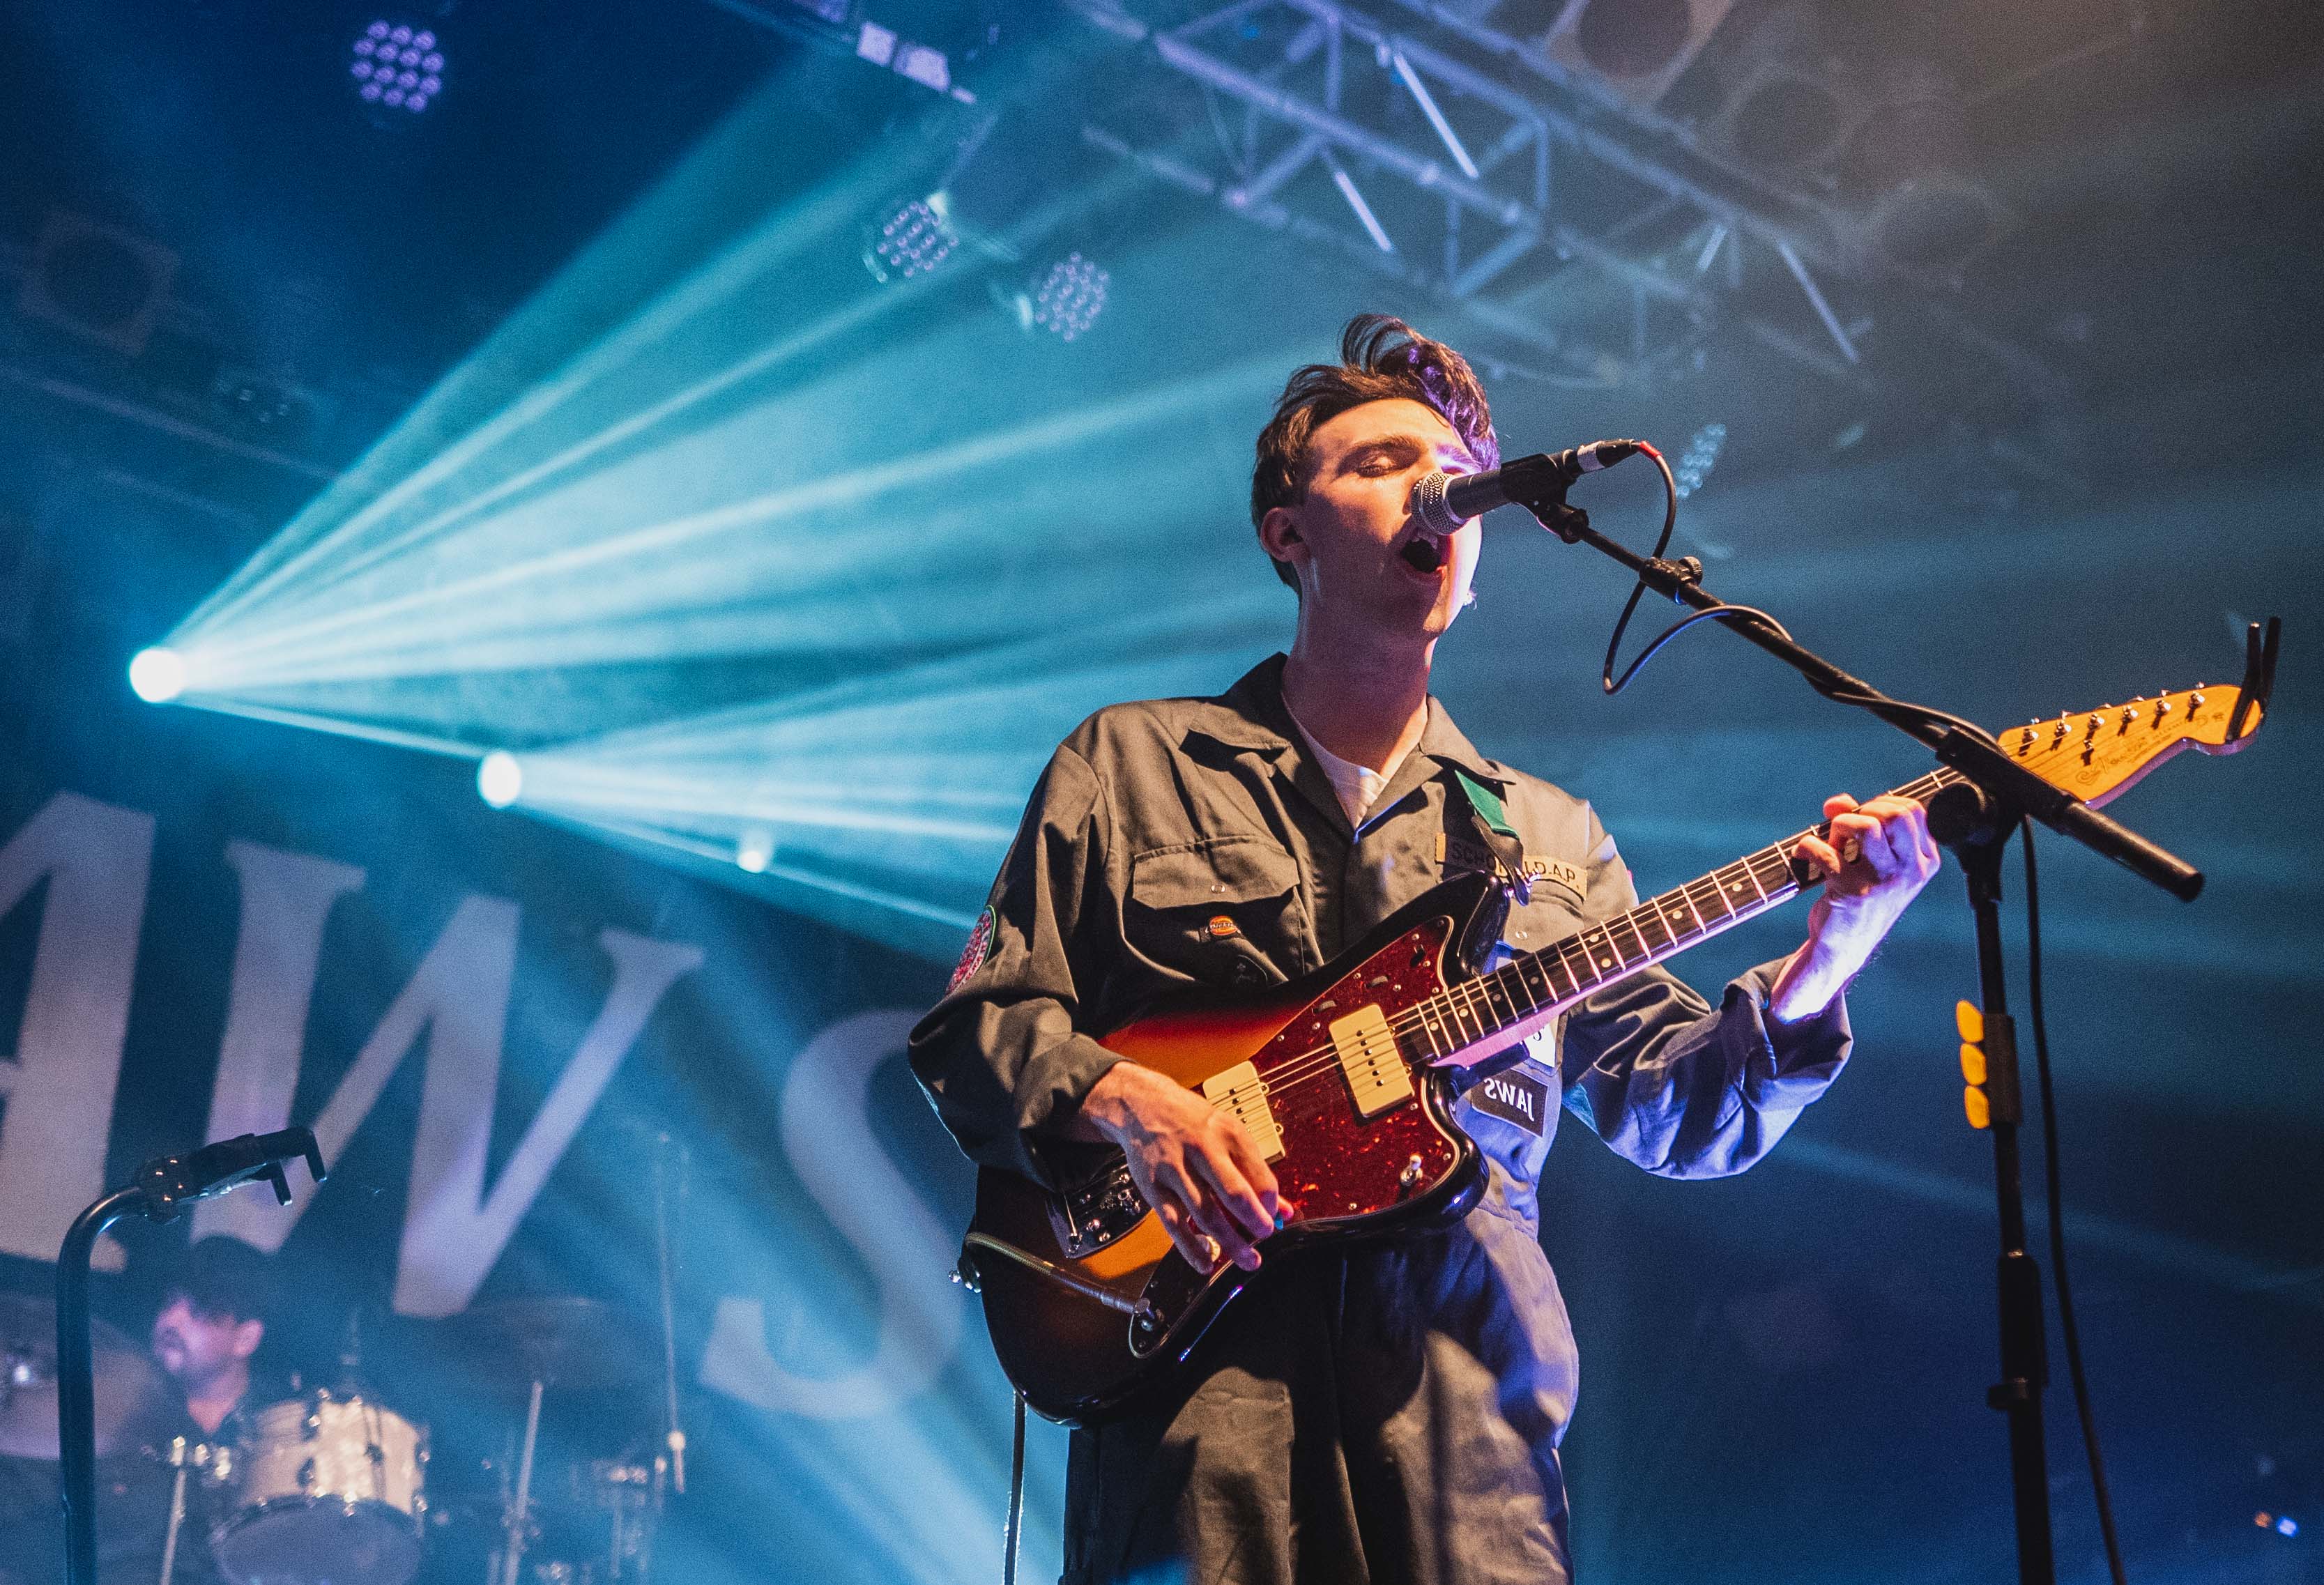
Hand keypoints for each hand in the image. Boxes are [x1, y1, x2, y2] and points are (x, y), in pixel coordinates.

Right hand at [1075, 1061, 1280, 1271]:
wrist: (1144, 1106)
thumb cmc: (1193, 1121)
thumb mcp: (1229, 1134)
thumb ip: (1255, 1172)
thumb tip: (1283, 1210)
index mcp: (1229, 1133)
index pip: (1260, 1177)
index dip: (1270, 1204)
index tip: (1273, 1217)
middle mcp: (1202, 1149)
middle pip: (1234, 1195)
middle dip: (1255, 1223)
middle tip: (1264, 1238)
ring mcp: (1175, 1169)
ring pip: (1206, 1214)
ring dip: (1230, 1243)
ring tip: (1247, 1260)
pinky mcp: (1153, 1187)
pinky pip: (1174, 1224)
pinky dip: (1191, 1248)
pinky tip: (1206, 1262)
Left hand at [1770, 793, 1941, 1018]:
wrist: (1844, 946)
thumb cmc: (1861, 897)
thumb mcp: (1875, 862)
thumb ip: (1863, 824)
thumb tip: (1839, 801)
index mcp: (1925, 861)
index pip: (1914, 810)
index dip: (1880, 802)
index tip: (1862, 814)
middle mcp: (1910, 871)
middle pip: (1896, 814)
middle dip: (1862, 810)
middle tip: (1845, 827)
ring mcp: (1883, 882)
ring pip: (1866, 827)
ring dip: (1839, 825)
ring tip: (1832, 842)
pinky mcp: (1853, 892)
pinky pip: (1826, 850)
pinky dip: (1808, 845)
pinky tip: (1804, 853)